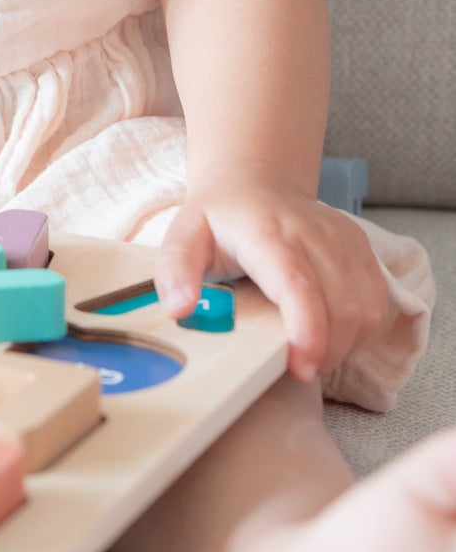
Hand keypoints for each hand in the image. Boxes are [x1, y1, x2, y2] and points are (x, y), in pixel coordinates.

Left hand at [154, 165, 392, 384]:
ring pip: (366, 309)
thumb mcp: (181, 237)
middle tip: (297, 369)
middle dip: (325, 352)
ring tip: (312, 355)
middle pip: (340, 306)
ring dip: (345, 346)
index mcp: (266, 232)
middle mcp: (312, 233)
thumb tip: (180, 310)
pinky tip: (333, 337)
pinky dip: (361, 332)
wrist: (254, 182)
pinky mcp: (362, 249)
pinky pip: (378, 303)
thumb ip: (175, 271)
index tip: (301, 368)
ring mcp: (343, 239)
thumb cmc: (218, 218)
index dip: (307, 330)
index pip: (298, 285)